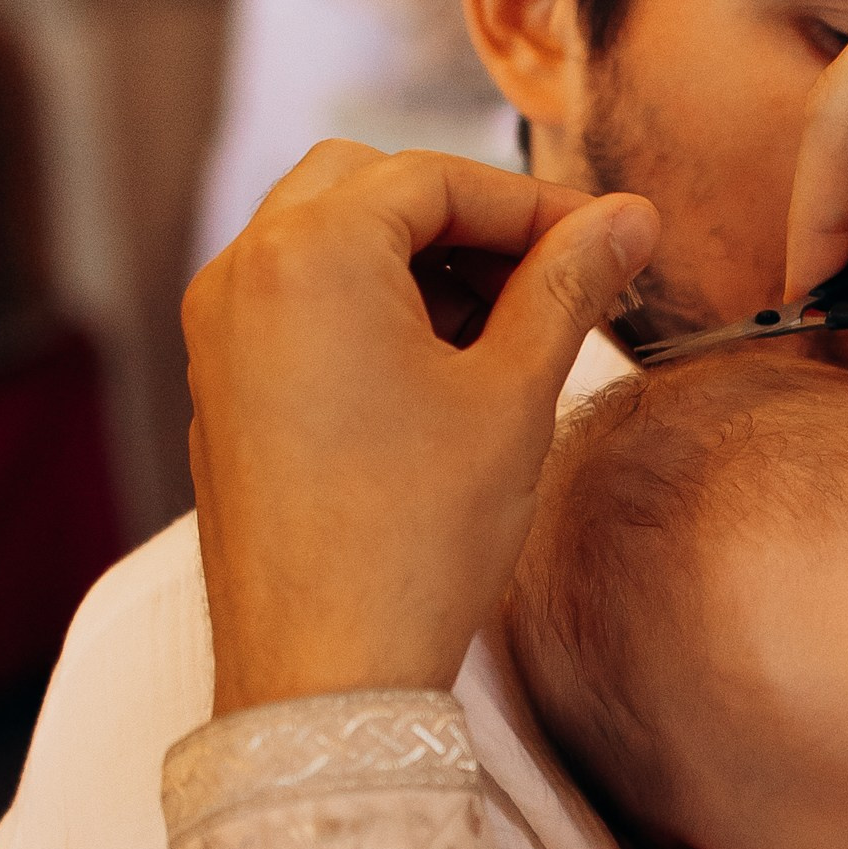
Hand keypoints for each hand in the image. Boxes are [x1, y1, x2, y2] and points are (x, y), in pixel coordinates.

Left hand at [185, 141, 656, 715]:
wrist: (324, 671)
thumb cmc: (417, 536)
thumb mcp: (512, 395)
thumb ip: (568, 286)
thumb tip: (629, 218)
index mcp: (311, 254)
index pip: (437, 178)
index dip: (534, 204)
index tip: (606, 242)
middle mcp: (243, 273)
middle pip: (368, 185)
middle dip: (465, 217)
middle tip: (550, 275)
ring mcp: (219, 332)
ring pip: (324, 238)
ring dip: (414, 257)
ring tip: (501, 330)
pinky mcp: (220, 387)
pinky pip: (294, 301)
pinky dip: (366, 305)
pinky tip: (437, 372)